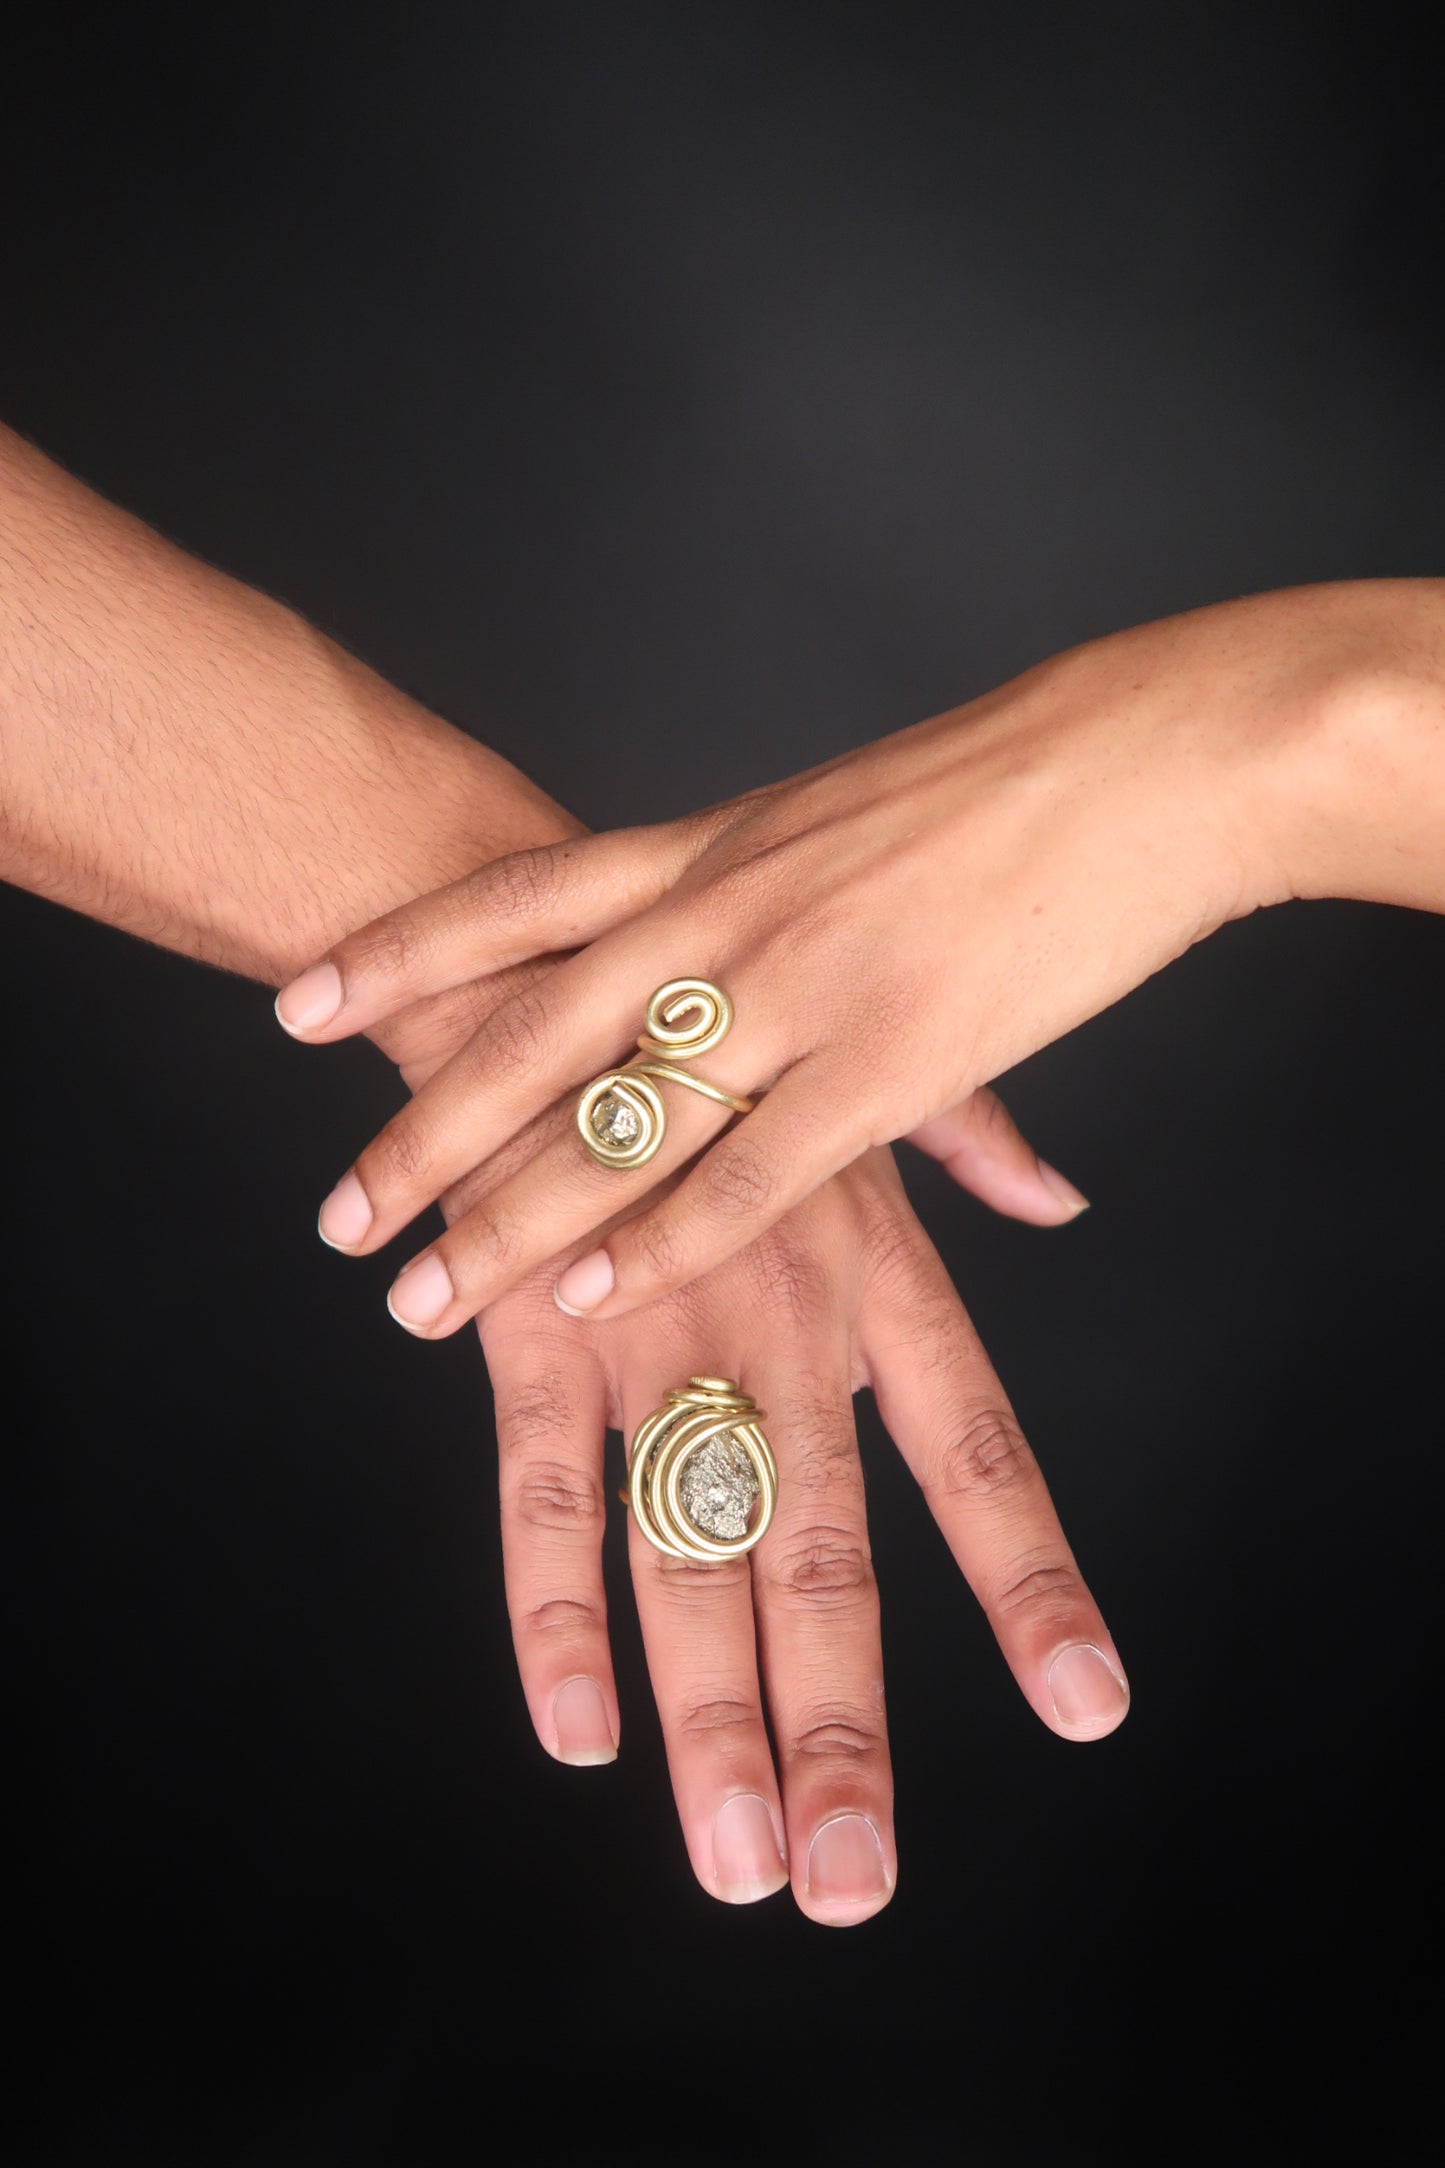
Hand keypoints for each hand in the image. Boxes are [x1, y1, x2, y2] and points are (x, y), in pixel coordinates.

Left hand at [278, 580, 1444, 1329]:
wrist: (1138, 759)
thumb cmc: (1000, 781)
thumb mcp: (837, 813)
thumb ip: (761, 876)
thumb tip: (713, 921)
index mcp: (714, 845)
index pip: (517, 899)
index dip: (399, 952)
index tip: (294, 1004)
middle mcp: (729, 912)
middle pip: (535, 1033)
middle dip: (424, 1132)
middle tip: (338, 1217)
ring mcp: (802, 986)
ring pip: (618, 1121)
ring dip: (511, 1219)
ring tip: (420, 1294)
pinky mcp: (891, 1060)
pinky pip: (749, 1170)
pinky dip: (662, 1241)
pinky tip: (591, 1300)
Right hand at [363, 978, 1126, 1925]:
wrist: (521, 934)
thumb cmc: (713, 1019)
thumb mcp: (859, 1061)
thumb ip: (974, 1139)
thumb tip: (1064, 1193)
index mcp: (873, 1268)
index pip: (977, 1447)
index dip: (1030, 1579)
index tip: (1085, 1704)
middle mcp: (779, 1314)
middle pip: (822, 1549)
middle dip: (838, 1720)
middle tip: (850, 1878)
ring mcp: (650, 1326)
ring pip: (688, 1552)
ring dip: (706, 1715)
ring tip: (738, 1859)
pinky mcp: (525, 1328)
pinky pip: (540, 1493)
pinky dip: (553, 1611)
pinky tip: (576, 1731)